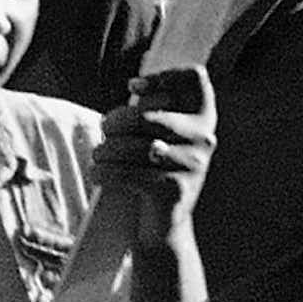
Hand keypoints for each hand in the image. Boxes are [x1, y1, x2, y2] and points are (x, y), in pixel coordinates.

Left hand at [92, 65, 215, 246]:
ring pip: (133, 146)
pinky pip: (127, 173)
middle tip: (103, 129)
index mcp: (202, 119)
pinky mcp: (174, 191)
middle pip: (147, 116)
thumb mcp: (157, 136)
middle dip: (115, 121)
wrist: (163, 225)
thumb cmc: (152, 170)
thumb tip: (133, 88)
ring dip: (105, 150)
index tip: (132, 87)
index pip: (196, 80)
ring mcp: (193, 166)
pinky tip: (97, 173)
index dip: (163, 76)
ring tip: (98, 155)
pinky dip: (104, 172)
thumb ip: (151, 110)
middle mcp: (204, 139)